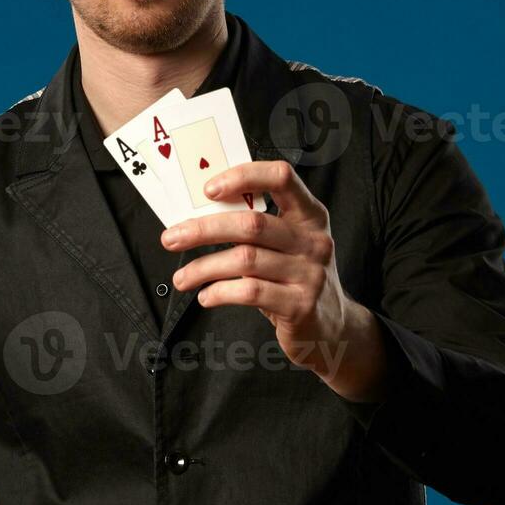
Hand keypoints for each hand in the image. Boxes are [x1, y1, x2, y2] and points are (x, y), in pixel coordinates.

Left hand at [162, 160, 388, 402]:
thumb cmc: (296, 279)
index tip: (208, 189)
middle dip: (204, 229)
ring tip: (182, 278)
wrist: (333, 328)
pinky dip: (220, 292)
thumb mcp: (288, 246)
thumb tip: (200, 214)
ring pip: (244, 259)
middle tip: (171, 238)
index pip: (281, 177)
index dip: (243, 176)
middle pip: (252, 223)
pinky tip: (207, 296)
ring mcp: (310, 273)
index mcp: (310, 215)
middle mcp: (313, 240)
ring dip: (203, 267)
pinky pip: (250, 292)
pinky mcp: (300, 305)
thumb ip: (257, 228)